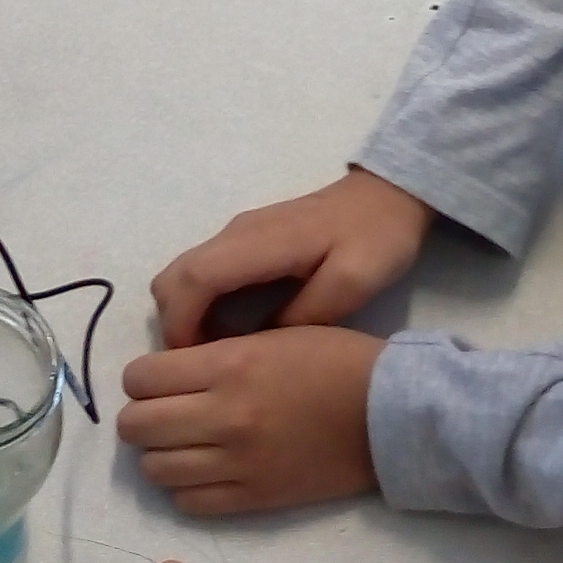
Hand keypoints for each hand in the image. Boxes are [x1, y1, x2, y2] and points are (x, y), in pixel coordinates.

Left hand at [119, 327, 383, 515]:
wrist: (389, 415)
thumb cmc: (337, 362)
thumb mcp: (274, 336)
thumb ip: (217, 353)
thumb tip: (168, 372)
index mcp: (229, 365)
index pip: (141, 378)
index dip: (143, 378)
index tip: (159, 380)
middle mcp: (223, 415)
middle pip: (137, 426)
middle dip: (142, 416)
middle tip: (165, 413)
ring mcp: (236, 462)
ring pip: (154, 469)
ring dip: (160, 454)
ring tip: (184, 444)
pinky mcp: (253, 499)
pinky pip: (188, 502)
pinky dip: (185, 487)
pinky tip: (204, 471)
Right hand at [151, 170, 432, 346]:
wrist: (389, 195)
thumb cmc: (376, 238)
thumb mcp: (354, 282)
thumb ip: (307, 314)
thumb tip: (261, 344)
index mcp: (258, 243)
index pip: (193, 280)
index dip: (181, 325)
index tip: (191, 364)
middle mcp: (235, 235)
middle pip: (172, 278)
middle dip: (175, 325)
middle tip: (202, 366)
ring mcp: (237, 236)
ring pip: (182, 276)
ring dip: (185, 316)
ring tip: (216, 355)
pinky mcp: (244, 242)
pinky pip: (202, 275)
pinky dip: (199, 306)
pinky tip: (231, 333)